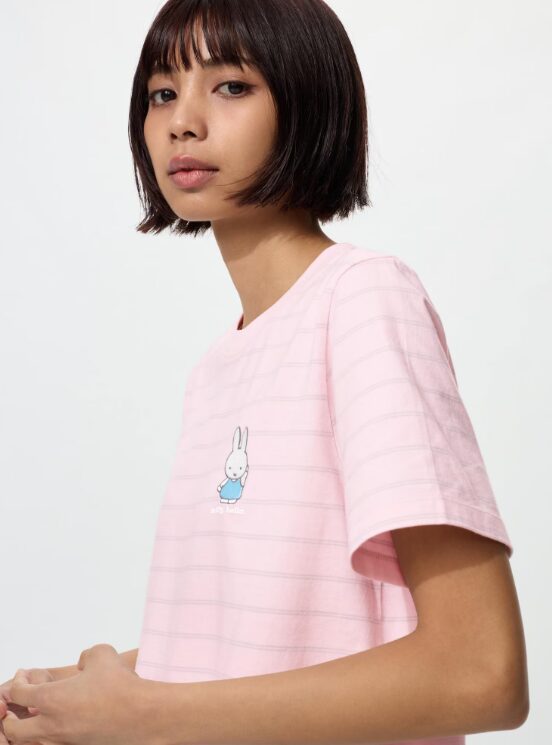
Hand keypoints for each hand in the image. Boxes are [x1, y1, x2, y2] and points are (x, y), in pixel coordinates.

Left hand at [2, 644, 152, 744]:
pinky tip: (62, 723)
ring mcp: (63, 741)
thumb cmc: (120, 684)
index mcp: (51, 699)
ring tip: (38, 717)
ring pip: (31, 742)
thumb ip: (85, 655)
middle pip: (13, 729)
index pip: (19, 693)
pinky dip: (49, 737)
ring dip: (28, 730)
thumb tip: (82, 665)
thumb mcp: (101, 653)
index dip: (18, 683)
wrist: (141, 714)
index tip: (24, 677)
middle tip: (15, 707)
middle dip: (9, 717)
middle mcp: (52, 724)